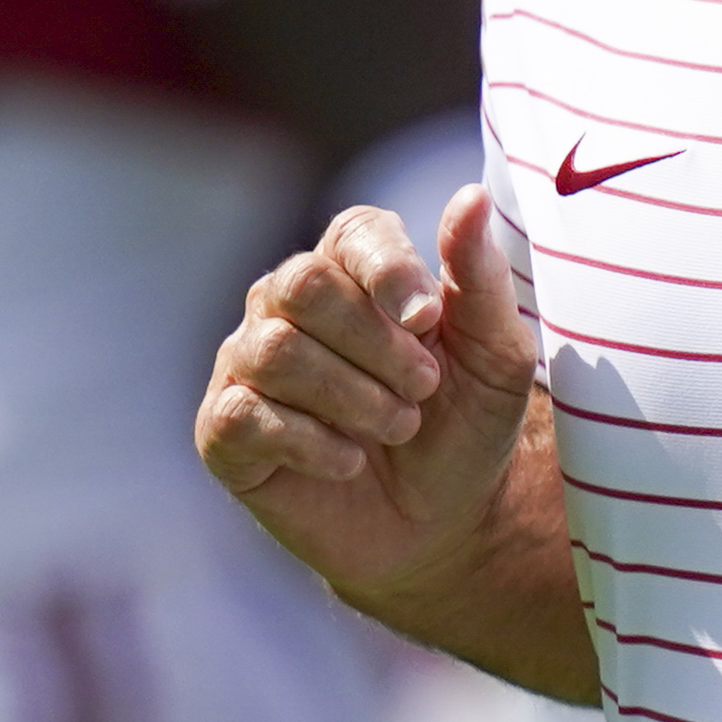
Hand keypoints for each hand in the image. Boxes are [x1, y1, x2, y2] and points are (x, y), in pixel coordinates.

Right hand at [200, 184, 539, 600]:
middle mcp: (287, 304)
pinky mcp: (225, 431)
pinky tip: (348, 461)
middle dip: (376, 344)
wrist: (444, 524)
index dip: (388, 271)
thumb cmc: (467, 426)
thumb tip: (471, 196)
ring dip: (354, 398)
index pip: (353, 234)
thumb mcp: (497, 357)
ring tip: (398, 427)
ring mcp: (247, 364)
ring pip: (276, 350)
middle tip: (424, 389)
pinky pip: (244, 415)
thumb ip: (481, 278)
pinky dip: (311, 443)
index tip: (429, 319)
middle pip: (303, 284)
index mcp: (353, 269)